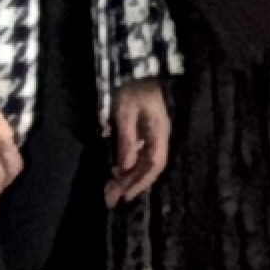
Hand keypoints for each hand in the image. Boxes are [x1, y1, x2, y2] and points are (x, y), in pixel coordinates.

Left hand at [106, 79, 173, 203]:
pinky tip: (117, 170)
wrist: (139, 71)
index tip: (124, 196)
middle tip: (110, 199)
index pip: (154, 165)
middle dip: (131, 184)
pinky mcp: (147, 130)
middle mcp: (160, 136)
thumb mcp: (125, 113)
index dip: (140, 182)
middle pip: (149, 167)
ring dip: (129, 177)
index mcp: (158, 132)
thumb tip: (124, 167)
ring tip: (111, 189)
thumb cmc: (133, 90)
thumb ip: (126, 140)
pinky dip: (129, 165)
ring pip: (145, 162)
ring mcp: (154, 133)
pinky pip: (141, 154)